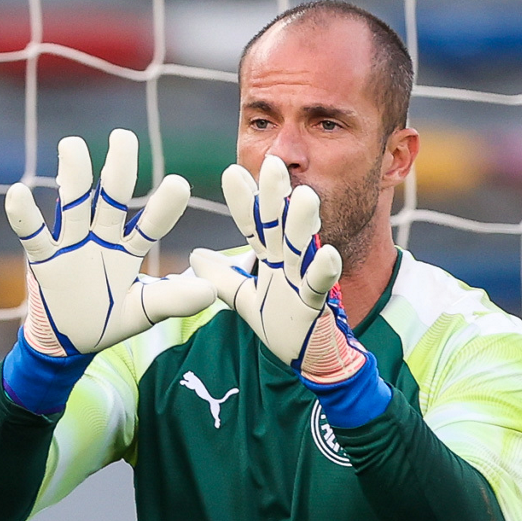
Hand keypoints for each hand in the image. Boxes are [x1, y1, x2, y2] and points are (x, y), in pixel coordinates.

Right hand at [5, 128, 215, 357]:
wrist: (69, 342)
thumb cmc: (110, 319)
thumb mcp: (144, 311)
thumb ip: (173, 299)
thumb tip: (211, 292)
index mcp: (129, 248)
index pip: (150, 223)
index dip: (163, 207)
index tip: (179, 184)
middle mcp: (101, 237)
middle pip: (111, 196)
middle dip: (117, 168)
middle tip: (123, 138)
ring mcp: (71, 244)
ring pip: (73, 203)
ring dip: (72, 175)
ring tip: (72, 145)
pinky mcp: (44, 259)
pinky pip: (33, 234)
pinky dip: (24, 215)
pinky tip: (19, 192)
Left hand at [191, 156, 388, 425]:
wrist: (310, 358)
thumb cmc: (283, 324)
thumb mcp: (243, 299)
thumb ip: (222, 277)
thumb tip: (194, 256)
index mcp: (270, 259)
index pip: (254, 225)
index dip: (243, 201)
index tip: (232, 172)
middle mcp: (287, 263)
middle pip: (279, 224)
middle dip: (276, 196)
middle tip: (273, 162)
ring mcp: (303, 281)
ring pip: (303, 248)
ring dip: (303, 223)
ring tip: (304, 197)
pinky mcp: (317, 304)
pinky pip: (320, 285)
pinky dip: (324, 270)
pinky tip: (327, 252)